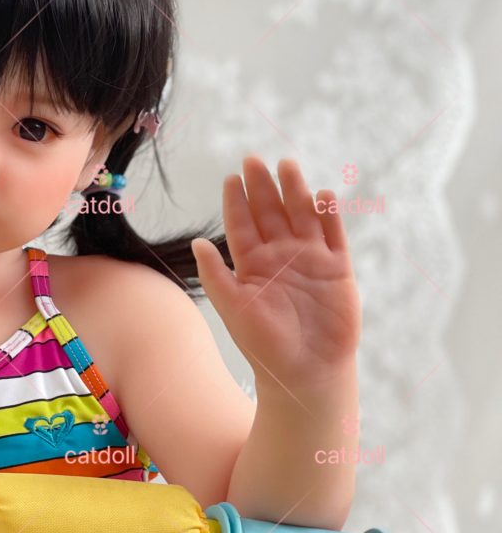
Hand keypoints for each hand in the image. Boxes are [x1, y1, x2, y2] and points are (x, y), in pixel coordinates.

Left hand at [191, 157, 361, 393]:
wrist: (306, 372)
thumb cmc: (266, 346)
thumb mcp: (234, 309)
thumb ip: (216, 275)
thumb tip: (196, 242)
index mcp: (252, 266)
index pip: (242, 225)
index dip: (237, 201)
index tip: (231, 177)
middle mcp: (280, 257)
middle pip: (271, 213)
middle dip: (263, 187)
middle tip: (255, 160)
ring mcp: (310, 260)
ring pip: (302, 216)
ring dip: (295, 192)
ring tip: (287, 166)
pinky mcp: (336, 269)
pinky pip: (333, 235)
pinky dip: (330, 215)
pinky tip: (323, 195)